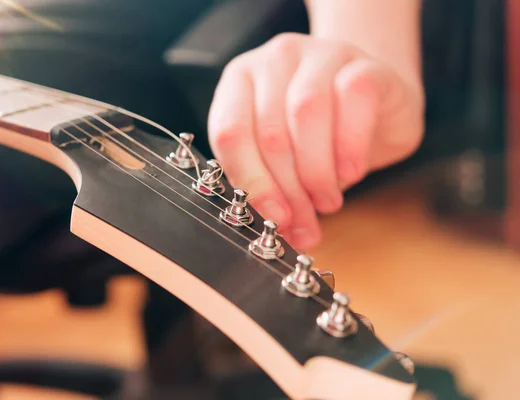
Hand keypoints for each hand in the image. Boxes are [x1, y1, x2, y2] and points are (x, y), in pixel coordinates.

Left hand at [208, 33, 423, 248]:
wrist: (378, 104)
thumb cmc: (324, 133)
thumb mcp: (289, 158)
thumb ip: (278, 189)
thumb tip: (287, 234)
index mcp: (241, 82)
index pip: (230, 133)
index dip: (250, 181)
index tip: (272, 217)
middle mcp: (275, 60)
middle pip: (269, 132)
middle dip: (288, 189)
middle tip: (303, 220)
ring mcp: (319, 56)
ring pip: (305, 114)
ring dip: (316, 171)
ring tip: (327, 201)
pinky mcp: (363, 64)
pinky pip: (352, 101)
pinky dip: (349, 147)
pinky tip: (350, 173)